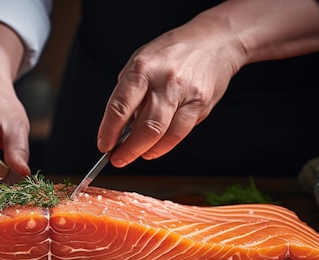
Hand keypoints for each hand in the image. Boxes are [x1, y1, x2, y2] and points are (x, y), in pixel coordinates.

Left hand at [97, 12, 243, 167]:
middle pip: (144, 127)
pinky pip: (179, 133)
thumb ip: (128, 93)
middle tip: (117, 158)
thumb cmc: (171, 53)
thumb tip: (118, 126)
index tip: (103, 145)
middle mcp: (164, 82)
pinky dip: (163, 147)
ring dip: (144, 151)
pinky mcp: (201, 105)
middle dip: (127, 149)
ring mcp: (185, 94)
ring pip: (162, 134)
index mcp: (142, 69)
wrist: (214, 41)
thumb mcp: (140, 62)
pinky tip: (153, 150)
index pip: (120, 107)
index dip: (109, 131)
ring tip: (134, 156)